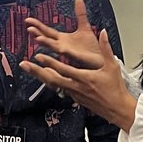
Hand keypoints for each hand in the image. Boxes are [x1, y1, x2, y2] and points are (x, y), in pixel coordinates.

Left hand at [20, 29, 136, 131]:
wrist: (117, 108)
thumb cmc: (115, 88)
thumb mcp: (112, 66)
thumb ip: (106, 48)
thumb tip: (102, 32)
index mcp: (84, 78)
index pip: (63, 69)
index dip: (50, 63)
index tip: (39, 56)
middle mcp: (76, 87)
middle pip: (52, 78)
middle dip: (37, 71)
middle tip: (25, 64)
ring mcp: (74, 94)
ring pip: (53, 84)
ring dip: (40, 76)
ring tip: (29, 69)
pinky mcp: (75, 98)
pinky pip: (59, 89)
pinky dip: (50, 83)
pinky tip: (43, 79)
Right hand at [25, 0, 103, 69]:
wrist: (102, 61)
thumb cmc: (92, 49)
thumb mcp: (84, 27)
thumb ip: (80, 14)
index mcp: (63, 39)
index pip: (47, 31)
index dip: (38, 26)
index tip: (28, 20)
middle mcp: (63, 46)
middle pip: (47, 38)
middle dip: (38, 33)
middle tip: (29, 28)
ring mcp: (69, 52)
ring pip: (55, 47)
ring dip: (46, 43)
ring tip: (37, 38)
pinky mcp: (77, 57)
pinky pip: (68, 54)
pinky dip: (62, 51)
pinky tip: (58, 47)